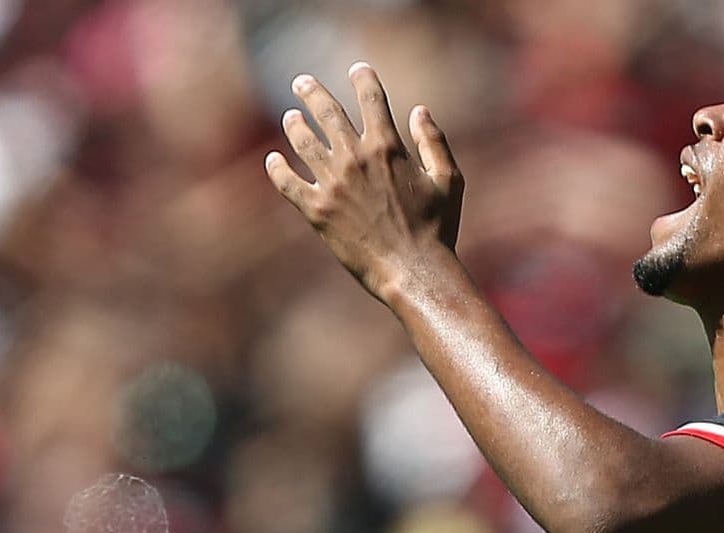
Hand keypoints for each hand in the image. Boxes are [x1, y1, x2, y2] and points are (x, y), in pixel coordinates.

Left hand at [266, 63, 463, 300]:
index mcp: (387, 147)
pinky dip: (277, 169)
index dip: (364, 78)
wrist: (415, 272)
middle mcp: (355, 158)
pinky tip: (274, 160)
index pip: (371, 99)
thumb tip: (420, 110)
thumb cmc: (438, 229)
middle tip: (301, 83)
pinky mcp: (316, 210)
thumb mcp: (449, 181)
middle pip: (326, 111)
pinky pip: (287, 182)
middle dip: (312, 92)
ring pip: (302, 141)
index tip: (358, 69)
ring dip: (295, 125)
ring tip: (291, 118)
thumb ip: (434, 142)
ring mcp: (332, 183)